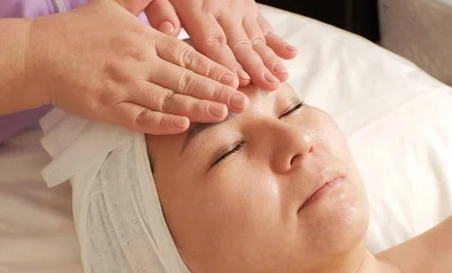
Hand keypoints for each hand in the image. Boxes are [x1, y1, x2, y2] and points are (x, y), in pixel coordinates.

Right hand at [26, 0, 248, 133]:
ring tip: (223, 114)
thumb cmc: (77, 31)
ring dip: (198, 108)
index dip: (212, 68)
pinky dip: (161, 123)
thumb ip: (143, 1)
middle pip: (184, 80)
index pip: (186, 55)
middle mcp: (137, 62)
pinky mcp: (107, 108)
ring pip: (168, 100)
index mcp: (143, 38)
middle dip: (216, 91)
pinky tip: (182, 127)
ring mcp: (123, 86)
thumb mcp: (112, 5)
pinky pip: (139, 118)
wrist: (38, 54)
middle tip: (242, 102)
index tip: (234, 79)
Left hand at [169, 0, 298, 90]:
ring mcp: (239, 7)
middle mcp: (222, 8)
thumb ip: (160, 10)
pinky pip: (264, 26)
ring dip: (270, 59)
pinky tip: (291, 54)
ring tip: (281, 78)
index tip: (239, 82)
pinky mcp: (248, 6)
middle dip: (256, 67)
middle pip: (240, 43)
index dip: (226, 63)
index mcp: (197, 8)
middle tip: (268, 86)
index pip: (213, 41)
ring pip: (256, 37)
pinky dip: (277, 42)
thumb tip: (169, 30)